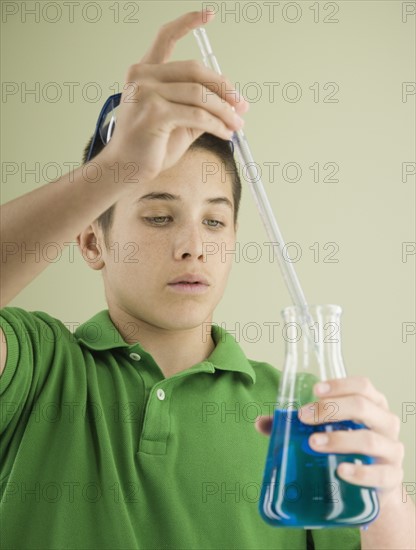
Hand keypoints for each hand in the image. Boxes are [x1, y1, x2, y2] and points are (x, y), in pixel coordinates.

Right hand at [100, 10, 248, 183]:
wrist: (127, 170)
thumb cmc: (150, 147)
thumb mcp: (178, 121)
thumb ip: (197, 106)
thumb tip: (230, 101)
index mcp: (145, 73)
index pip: (166, 39)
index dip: (187, 22)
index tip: (208, 14)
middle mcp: (142, 77)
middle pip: (195, 70)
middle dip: (224, 87)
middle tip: (241, 104)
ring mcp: (146, 94)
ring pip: (200, 95)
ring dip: (225, 111)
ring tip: (237, 125)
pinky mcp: (154, 114)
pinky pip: (197, 115)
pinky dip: (217, 125)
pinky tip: (226, 134)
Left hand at [255, 376, 404, 507]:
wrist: (375, 487)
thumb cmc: (348, 449)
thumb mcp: (327, 431)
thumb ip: (294, 426)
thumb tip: (260, 422)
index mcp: (371, 404)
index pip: (361, 385)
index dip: (339, 385)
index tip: (315, 390)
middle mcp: (385, 423)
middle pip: (363, 406)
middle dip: (331, 409)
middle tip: (304, 417)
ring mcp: (391, 450)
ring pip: (369, 439)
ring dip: (339, 439)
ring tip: (313, 443)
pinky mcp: (391, 477)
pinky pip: (379, 474)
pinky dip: (359, 472)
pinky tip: (341, 471)